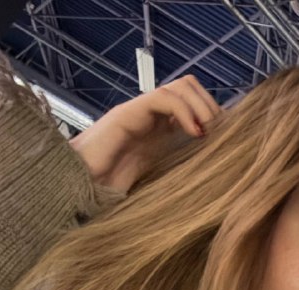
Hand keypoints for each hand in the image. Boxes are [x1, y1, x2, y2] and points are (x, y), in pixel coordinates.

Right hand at [69, 75, 220, 192]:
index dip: (214, 116)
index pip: (194, 104)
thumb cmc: (109, 193)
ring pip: (181, 86)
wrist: (72, 190)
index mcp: (159, 131)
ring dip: (202, 105)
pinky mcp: (127, 115)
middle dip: (212, 106)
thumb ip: (178, 180)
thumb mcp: (156, 187)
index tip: (227, 140)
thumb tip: (213, 195)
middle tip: (221, 134)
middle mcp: (150, 117)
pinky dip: (185, 111)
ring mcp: (138, 113)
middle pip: (190, 87)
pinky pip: (163, 98)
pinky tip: (194, 133)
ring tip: (209, 132)